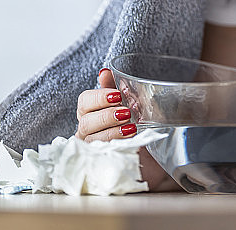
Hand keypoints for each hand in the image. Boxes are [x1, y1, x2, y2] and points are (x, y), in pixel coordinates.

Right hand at [76, 68, 180, 191]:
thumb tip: (104, 71)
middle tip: (126, 113)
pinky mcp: (102, 164)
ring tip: (132, 127)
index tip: (117, 96)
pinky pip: (102, 157)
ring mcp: (92, 149)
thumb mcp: (129, 103)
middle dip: (107, 116)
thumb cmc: (136, 125)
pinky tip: (130, 142)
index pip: (84, 101)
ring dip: (113, 131)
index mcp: (90, 113)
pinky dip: (116, 147)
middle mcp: (87, 131)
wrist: (152, 154)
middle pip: (86, 122)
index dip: (99, 97)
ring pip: (93, 140)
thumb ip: (115, 88)